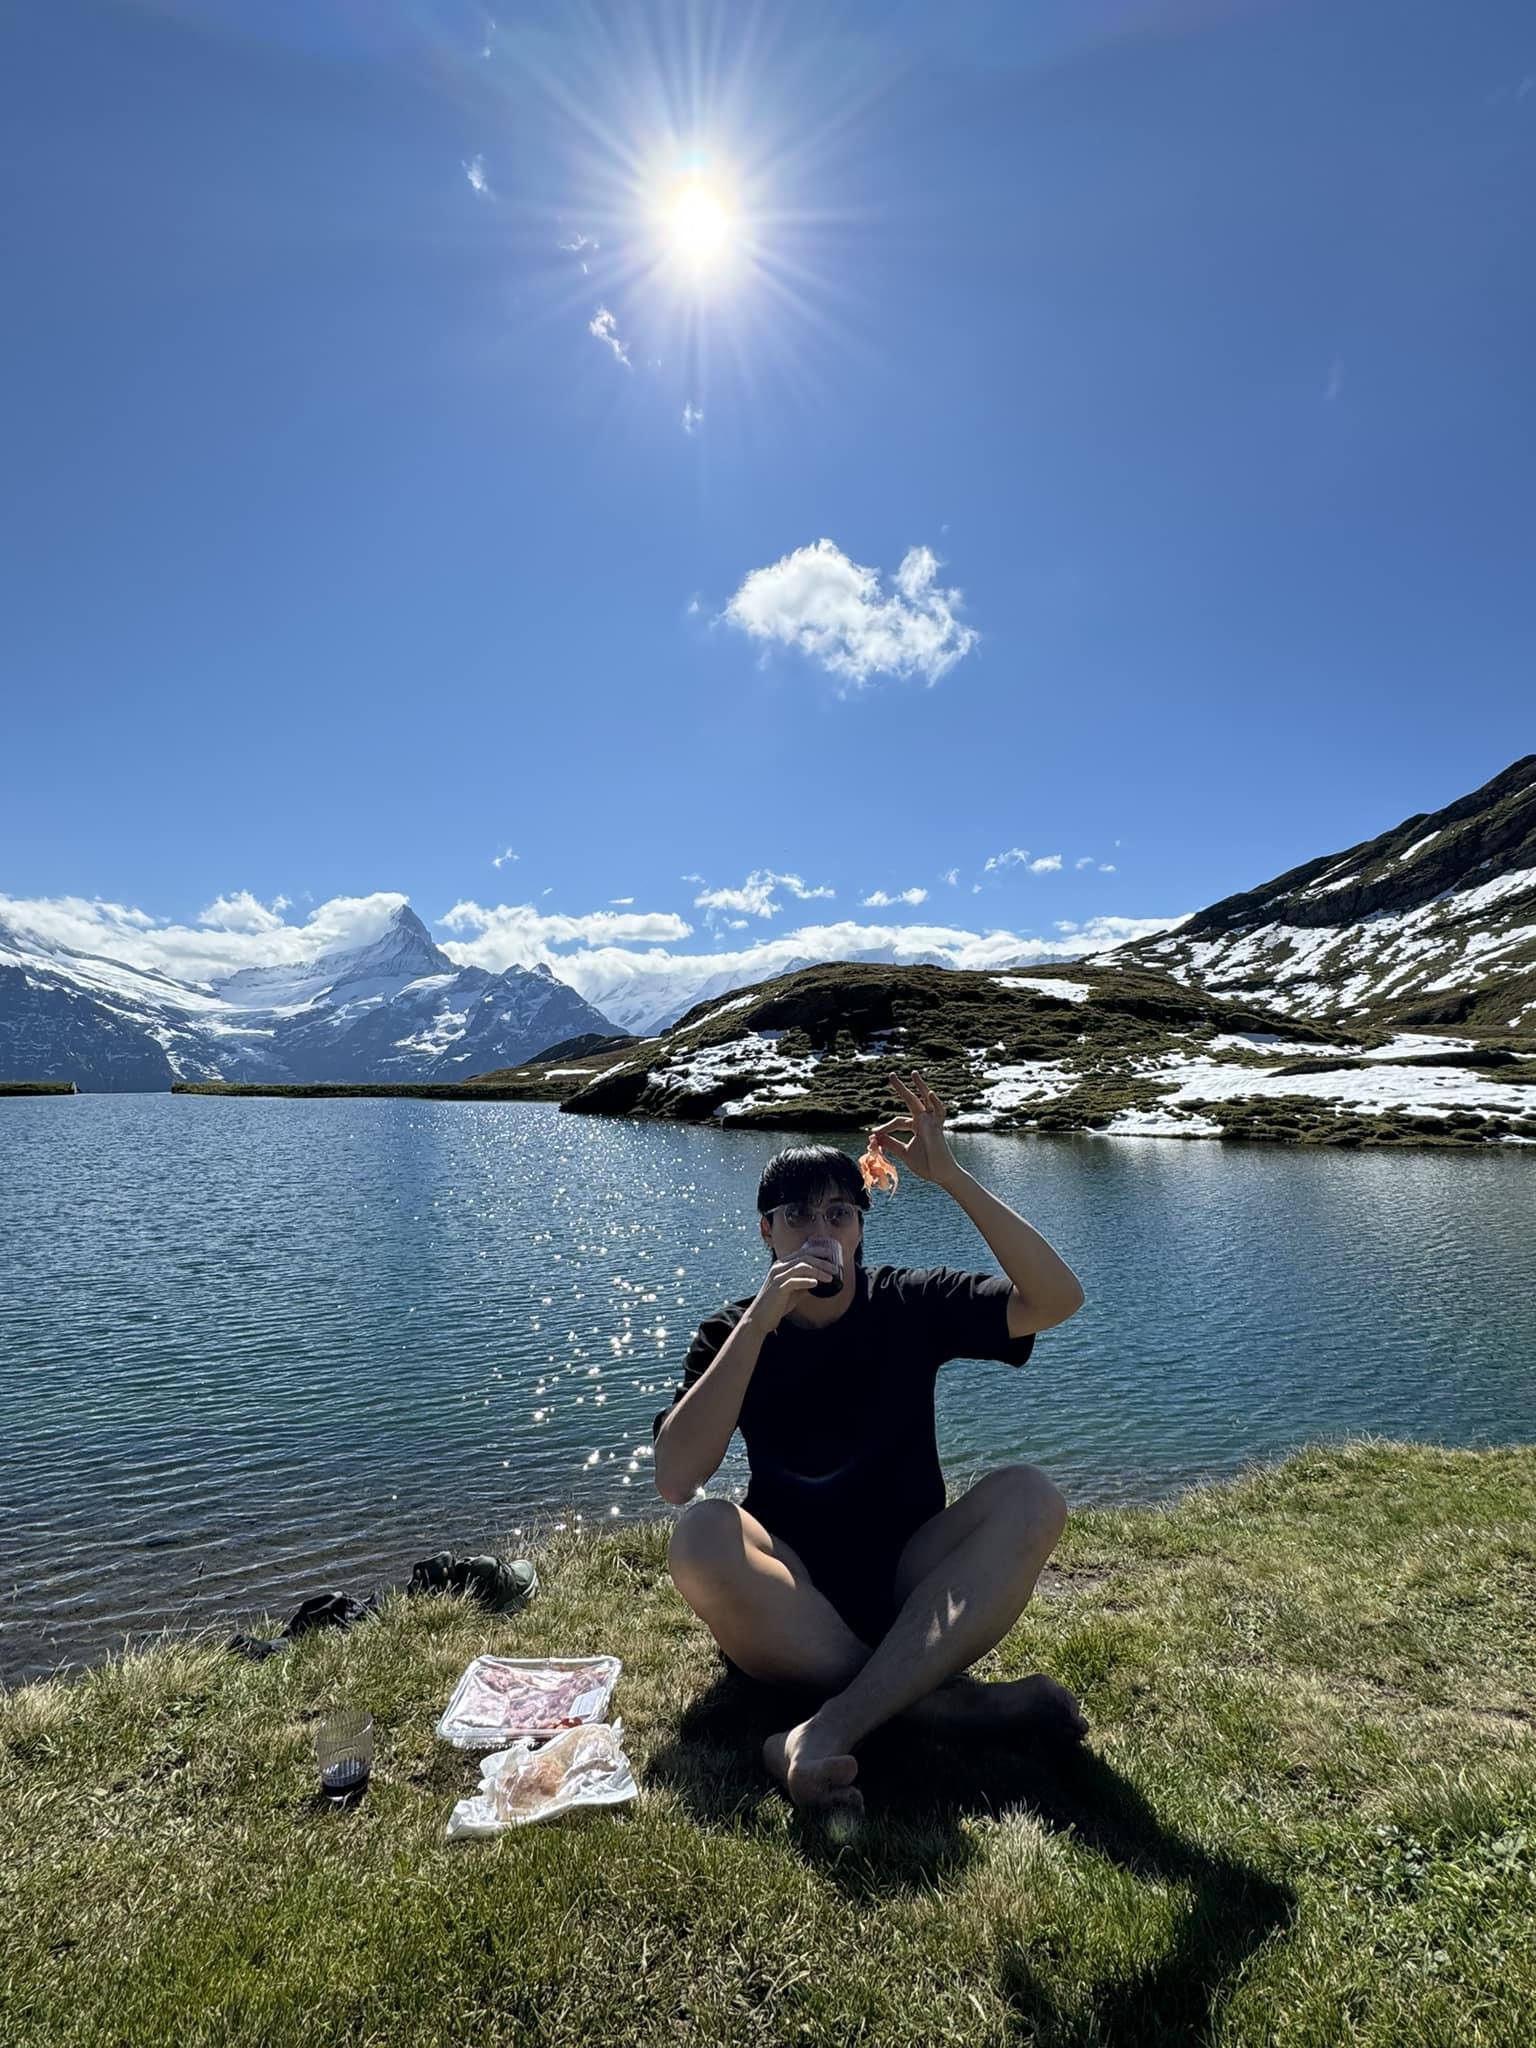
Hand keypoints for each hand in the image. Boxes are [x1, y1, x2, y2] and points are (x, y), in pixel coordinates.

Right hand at [748, 1253, 837, 1332]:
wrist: (760, 1317)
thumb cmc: (778, 1303)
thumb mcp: (794, 1290)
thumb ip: (805, 1282)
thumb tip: (820, 1280)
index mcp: (782, 1264)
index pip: (802, 1252)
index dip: (818, 1251)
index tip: (832, 1254)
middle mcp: (779, 1267)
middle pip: (804, 1257)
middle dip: (822, 1261)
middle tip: (836, 1268)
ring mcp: (777, 1277)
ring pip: (801, 1267)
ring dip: (818, 1270)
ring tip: (830, 1277)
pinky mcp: (778, 1288)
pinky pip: (794, 1281)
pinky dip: (807, 1281)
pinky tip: (817, 1283)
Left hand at [867, 1070, 959, 1185]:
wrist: (940, 1175)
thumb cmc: (925, 1164)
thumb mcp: (903, 1152)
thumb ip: (891, 1143)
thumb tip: (874, 1137)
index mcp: (916, 1127)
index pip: (897, 1121)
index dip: (884, 1127)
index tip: (872, 1135)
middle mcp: (923, 1121)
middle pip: (911, 1101)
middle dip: (901, 1088)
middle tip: (891, 1075)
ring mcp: (931, 1123)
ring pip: (925, 1100)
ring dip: (920, 1086)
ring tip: (913, 1073)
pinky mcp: (938, 1128)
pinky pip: (939, 1112)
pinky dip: (935, 1102)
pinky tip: (929, 1093)